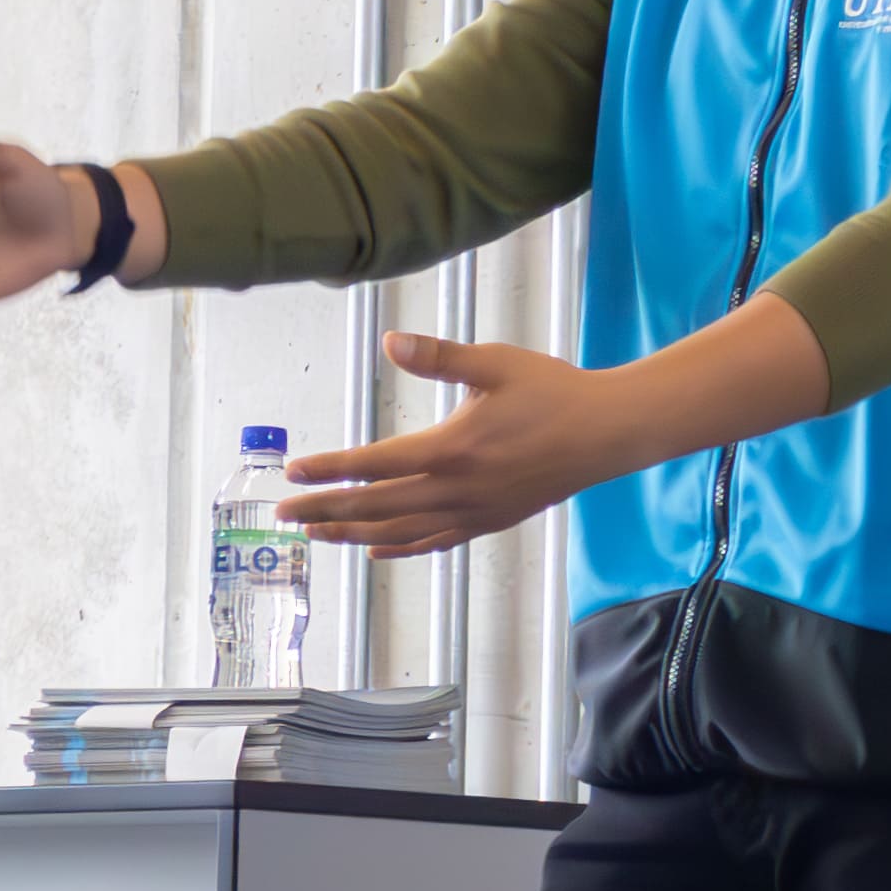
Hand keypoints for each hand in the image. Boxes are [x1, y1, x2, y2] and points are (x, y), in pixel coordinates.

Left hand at [280, 335, 632, 557]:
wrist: (606, 433)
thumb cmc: (552, 392)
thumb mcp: (494, 363)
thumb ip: (438, 356)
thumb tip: (390, 341)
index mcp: (451, 449)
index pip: (374, 465)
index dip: (329, 470)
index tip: (294, 472)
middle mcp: (457, 490)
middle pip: (376, 507)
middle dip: (325, 510)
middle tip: (284, 516)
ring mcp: (473, 512)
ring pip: (399, 532)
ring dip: (353, 534)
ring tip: (317, 534)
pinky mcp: (488, 521)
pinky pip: (433, 542)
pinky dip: (399, 548)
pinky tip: (374, 549)